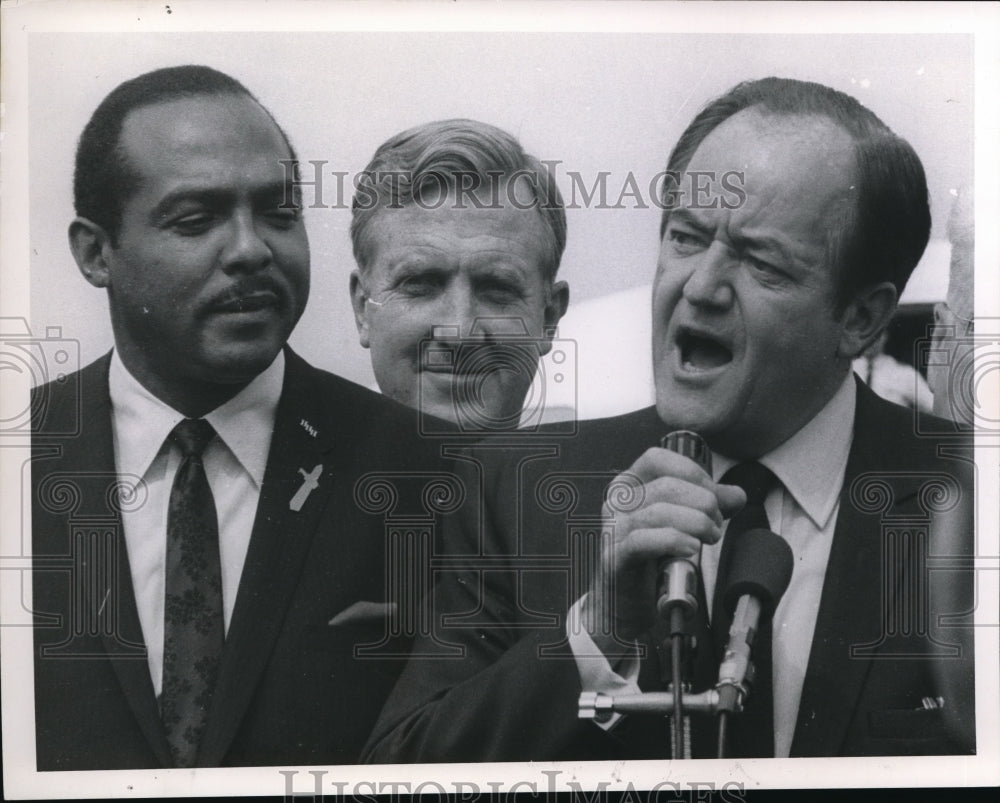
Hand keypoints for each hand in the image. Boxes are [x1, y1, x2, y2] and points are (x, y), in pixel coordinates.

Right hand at [579, 447, 744, 654]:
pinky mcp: (614, 557)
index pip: (658, 459)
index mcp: (629, 486)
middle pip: (666, 486)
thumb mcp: (681, 526)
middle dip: (703, 503)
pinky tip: (690, 549)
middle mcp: (616, 503)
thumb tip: (736, 494)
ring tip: (708, 538)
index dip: (691, 472)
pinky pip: (645, 540)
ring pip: (659, 512)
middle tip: (716, 525)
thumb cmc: (649, 562)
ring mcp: (612, 529)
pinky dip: (675, 541)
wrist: (624, 605)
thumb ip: (707, 506)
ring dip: (696, 524)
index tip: (713, 494)